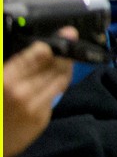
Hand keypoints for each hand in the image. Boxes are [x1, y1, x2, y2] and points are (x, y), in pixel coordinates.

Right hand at [3, 29, 75, 156]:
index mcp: (6, 79)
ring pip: (60, 79)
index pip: (39, 54)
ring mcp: (34, 107)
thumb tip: (40, 49)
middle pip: (55, 65)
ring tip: (68, 57)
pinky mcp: (41, 119)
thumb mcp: (0, 79)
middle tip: (71, 39)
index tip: (60, 37)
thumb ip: (15, 65)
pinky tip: (57, 78)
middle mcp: (22, 92)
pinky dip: (58, 84)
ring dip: (66, 67)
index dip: (51, 45)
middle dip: (64, 52)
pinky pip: (55, 96)